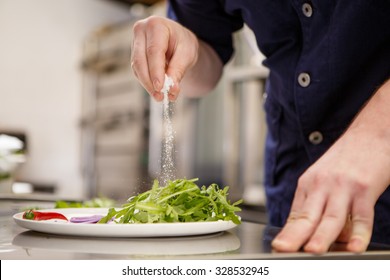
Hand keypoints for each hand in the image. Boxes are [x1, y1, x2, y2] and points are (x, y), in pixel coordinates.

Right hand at [131, 16, 198, 100]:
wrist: (178, 40)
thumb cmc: (183, 43)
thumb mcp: (187, 54)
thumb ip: (178, 70)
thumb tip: (172, 90)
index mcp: (156, 25)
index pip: (154, 51)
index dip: (155, 71)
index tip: (160, 88)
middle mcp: (141, 31)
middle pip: (140, 60)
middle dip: (149, 82)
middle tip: (160, 97)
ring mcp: (135, 42)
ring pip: (137, 68)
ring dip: (147, 84)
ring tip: (160, 96)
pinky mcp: (134, 54)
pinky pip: (138, 71)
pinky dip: (147, 82)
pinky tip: (156, 89)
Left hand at [271, 121, 389, 252]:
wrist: (370, 133)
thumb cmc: (346, 158)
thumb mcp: (322, 177)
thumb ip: (317, 204)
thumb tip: (313, 233)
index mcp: (308, 184)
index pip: (296, 214)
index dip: (288, 233)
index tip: (278, 247)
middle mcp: (322, 185)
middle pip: (307, 216)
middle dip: (295, 235)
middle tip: (283, 250)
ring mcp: (343, 187)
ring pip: (331, 217)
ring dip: (322, 236)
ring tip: (312, 251)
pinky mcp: (365, 187)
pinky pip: (362, 214)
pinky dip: (359, 232)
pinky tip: (354, 245)